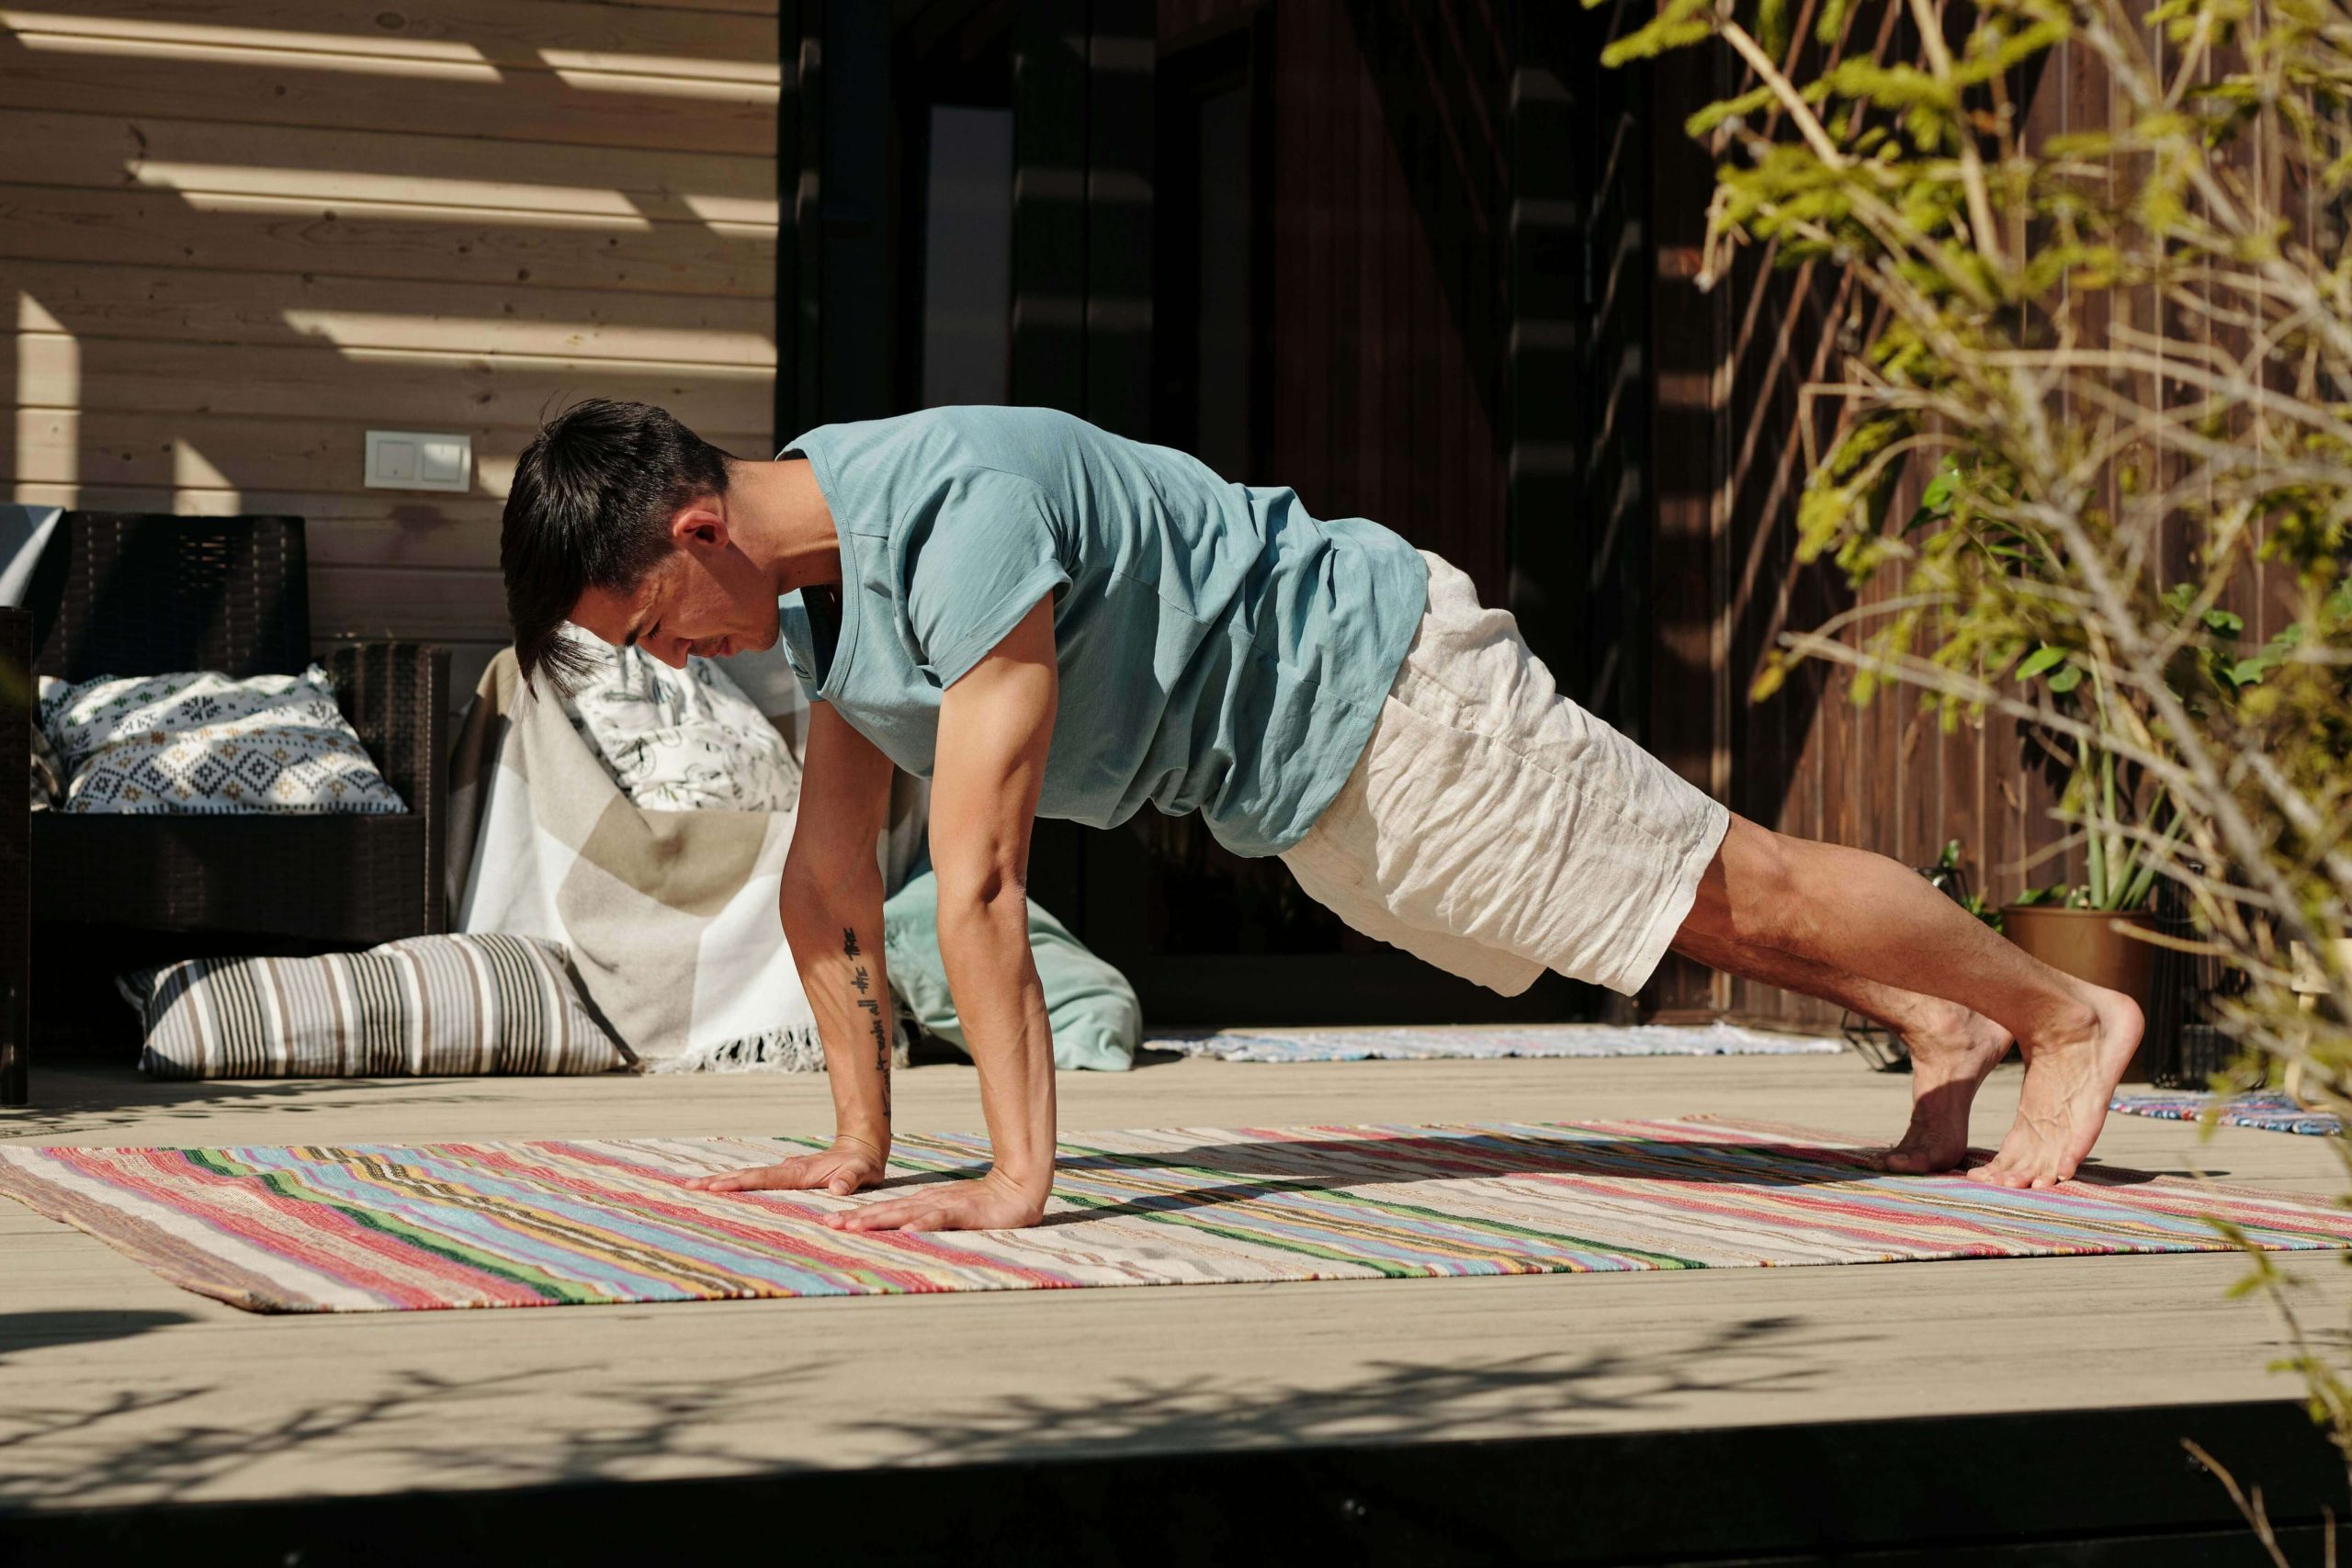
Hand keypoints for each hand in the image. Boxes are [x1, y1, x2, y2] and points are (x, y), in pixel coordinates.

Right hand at [683, 1136, 887, 1196]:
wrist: (862, 1146)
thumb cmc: (863, 1164)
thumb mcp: (861, 1173)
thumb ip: (849, 1179)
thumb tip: (836, 1189)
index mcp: (798, 1172)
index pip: (762, 1178)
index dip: (738, 1183)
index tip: (714, 1186)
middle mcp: (786, 1170)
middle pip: (747, 1176)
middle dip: (718, 1180)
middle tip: (689, 1186)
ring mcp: (785, 1172)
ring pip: (750, 1177)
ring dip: (723, 1181)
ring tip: (695, 1186)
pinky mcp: (787, 1176)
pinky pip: (758, 1181)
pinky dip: (737, 1184)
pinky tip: (723, 1190)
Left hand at [823, 1167, 1048, 1232]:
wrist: (1018, 1187)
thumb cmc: (984, 1203)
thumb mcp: (948, 1211)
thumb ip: (927, 1218)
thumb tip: (901, 1229)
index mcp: (923, 1202)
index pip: (885, 1209)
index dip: (858, 1215)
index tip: (832, 1222)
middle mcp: (928, 1201)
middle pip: (887, 1210)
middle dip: (858, 1217)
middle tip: (830, 1224)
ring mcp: (945, 1205)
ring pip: (906, 1212)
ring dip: (880, 1219)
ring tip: (856, 1226)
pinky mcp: (964, 1212)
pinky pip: (940, 1218)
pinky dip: (923, 1224)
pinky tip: (908, 1231)